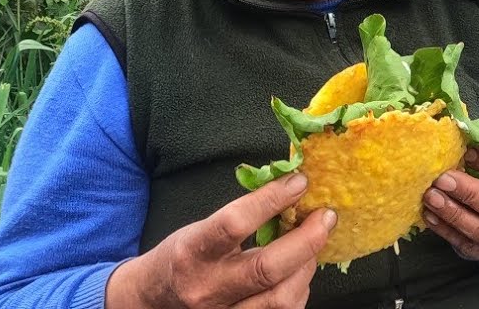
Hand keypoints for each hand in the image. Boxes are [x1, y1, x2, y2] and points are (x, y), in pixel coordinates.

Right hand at [106, 173, 334, 308]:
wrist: (153, 301)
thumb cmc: (182, 257)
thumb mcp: (199, 228)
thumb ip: (239, 216)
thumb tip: (290, 190)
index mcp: (193, 252)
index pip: (234, 223)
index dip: (271, 200)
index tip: (299, 182)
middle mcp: (208, 288)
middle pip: (267, 269)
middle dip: (306, 241)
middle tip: (326, 217)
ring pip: (281, 299)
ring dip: (307, 267)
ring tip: (312, 244)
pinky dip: (299, 290)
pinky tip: (299, 272)